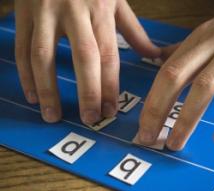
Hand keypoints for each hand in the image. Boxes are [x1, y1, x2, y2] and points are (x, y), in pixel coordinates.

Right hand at [14, 0, 160, 123]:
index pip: (108, 55)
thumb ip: (133, 30)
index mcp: (100, 9)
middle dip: (87, 92)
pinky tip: (32, 95)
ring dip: (48, 89)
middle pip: (83, 58)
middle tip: (90, 118)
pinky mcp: (23, 12)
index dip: (110, 86)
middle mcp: (74, 11)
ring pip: (44, 56)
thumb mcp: (116, 0)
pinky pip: (22, 48)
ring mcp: (45, 11)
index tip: (111, 110)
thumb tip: (153, 55)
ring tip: (53, 115)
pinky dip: (26, 74)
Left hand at [137, 0, 213, 149]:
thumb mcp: (212, 33)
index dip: (150, 101)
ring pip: (204, 87)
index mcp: (198, 40)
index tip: (143, 126)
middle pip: (174, 77)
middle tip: (148, 138)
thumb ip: (186, 49)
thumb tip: (160, 60)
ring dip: (186, 119)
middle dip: (157, 110)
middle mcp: (211, 44)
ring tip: (175, 143)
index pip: (164, 72)